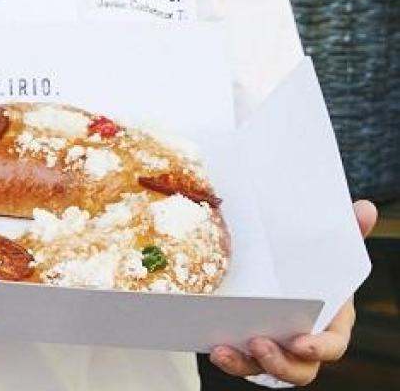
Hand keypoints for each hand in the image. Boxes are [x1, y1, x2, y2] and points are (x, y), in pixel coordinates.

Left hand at [209, 199, 377, 384]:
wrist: (285, 276)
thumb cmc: (313, 269)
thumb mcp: (329, 251)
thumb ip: (347, 233)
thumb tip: (365, 208)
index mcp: (330, 324)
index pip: (332, 345)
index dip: (318, 348)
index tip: (299, 342)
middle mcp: (303, 343)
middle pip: (299, 369)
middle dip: (279, 362)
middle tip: (256, 344)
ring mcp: (276, 349)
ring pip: (265, 369)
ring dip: (244, 363)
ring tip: (223, 350)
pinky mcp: (248, 348)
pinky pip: (240, 360)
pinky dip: (228, 357)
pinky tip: (212, 346)